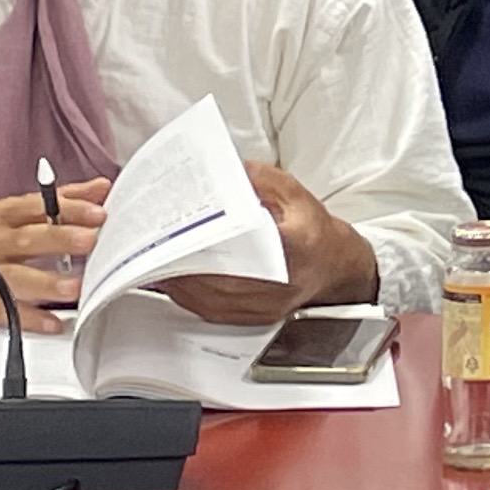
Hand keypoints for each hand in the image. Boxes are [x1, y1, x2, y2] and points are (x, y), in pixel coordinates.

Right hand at [0, 174, 106, 328]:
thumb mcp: (15, 211)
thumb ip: (59, 200)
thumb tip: (100, 188)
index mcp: (4, 216)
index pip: (38, 208)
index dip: (68, 209)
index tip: (98, 212)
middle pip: (29, 240)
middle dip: (60, 239)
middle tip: (90, 240)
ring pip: (16, 278)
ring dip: (46, 283)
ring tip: (74, 287)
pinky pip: (7, 312)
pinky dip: (30, 318)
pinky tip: (53, 322)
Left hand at [158, 161, 377, 324]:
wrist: (334, 268)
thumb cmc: (315, 233)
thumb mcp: (295, 194)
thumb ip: (260, 179)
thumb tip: (225, 170)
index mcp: (295, 246)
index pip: (246, 243)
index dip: (209, 236)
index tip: (185, 225)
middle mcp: (279, 282)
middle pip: (216, 275)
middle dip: (182, 257)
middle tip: (157, 240)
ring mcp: (263, 305)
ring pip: (207, 297)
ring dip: (177, 278)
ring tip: (155, 256)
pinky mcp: (251, 318)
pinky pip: (207, 310)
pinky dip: (185, 293)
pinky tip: (171, 276)